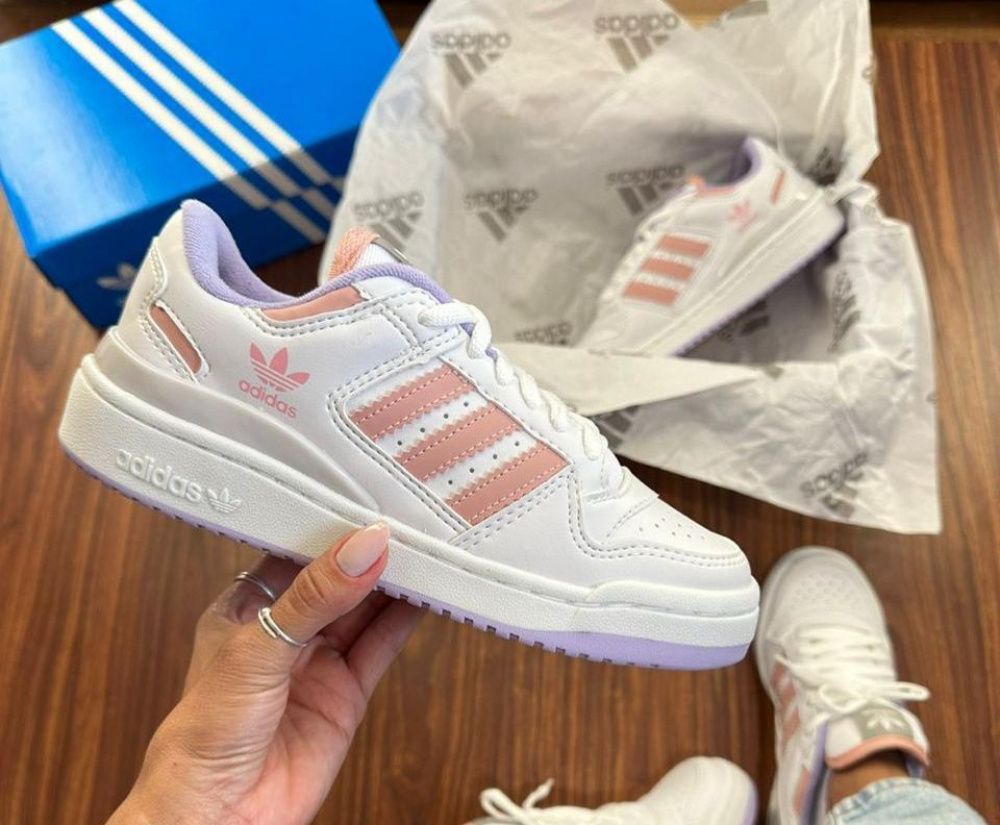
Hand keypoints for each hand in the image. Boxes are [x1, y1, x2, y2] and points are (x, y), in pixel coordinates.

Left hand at [109, 523, 421, 824]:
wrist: (219, 816)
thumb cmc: (203, 735)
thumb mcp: (257, 649)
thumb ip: (314, 597)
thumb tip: (362, 547)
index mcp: (246, 608)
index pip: (294, 553)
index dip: (329, 527)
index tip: (364, 499)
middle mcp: (284, 632)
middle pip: (336, 579)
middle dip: (368, 551)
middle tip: (406, 519)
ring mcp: (317, 662)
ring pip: (364, 609)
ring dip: (392, 581)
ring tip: (424, 547)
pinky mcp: (346, 693)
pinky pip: (381, 646)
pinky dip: (405, 620)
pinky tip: (426, 593)